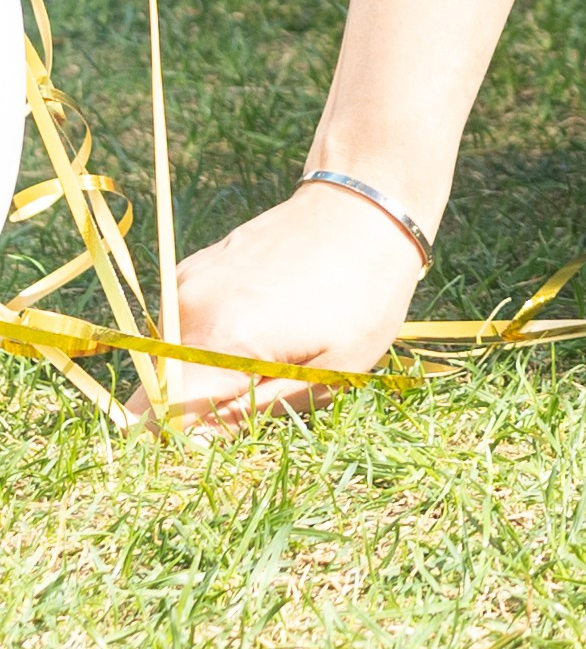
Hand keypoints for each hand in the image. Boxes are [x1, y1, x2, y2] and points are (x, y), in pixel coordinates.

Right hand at [152, 182, 426, 432]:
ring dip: (202, 375)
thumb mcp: (334, 371)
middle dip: (192, 414)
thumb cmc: (364, 293)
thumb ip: (261, 411)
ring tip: (265, 356)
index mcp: (220, 340)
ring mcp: (187, 282)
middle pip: (156, 393)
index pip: (158, 419)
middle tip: (253, 400)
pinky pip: (181, 327)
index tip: (223, 442)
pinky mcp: (194, 268)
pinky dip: (207, 341)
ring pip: (168, 361)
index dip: (184, 443)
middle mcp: (188, 309)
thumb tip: (202, 440)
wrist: (367, 205)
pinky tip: (260, 326)